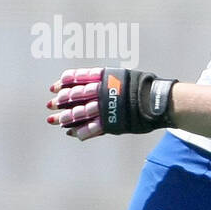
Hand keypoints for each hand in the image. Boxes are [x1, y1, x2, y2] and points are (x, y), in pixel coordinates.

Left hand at [46, 67, 177, 138]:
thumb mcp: (124, 77)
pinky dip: (81, 131)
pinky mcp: (112, 122)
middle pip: (76, 95)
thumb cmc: (145, 88)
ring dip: (67, 117)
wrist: (159, 101)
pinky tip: (72, 133)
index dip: (64, 82)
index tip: (54, 87)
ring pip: (81, 112)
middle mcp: (102, 90)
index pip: (78, 77)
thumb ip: (108, 80)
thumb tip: (93, 82)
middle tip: (51, 105)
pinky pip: (93, 128)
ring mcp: (106, 107)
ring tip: (55, 121)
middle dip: (61, 101)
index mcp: (105, 76)